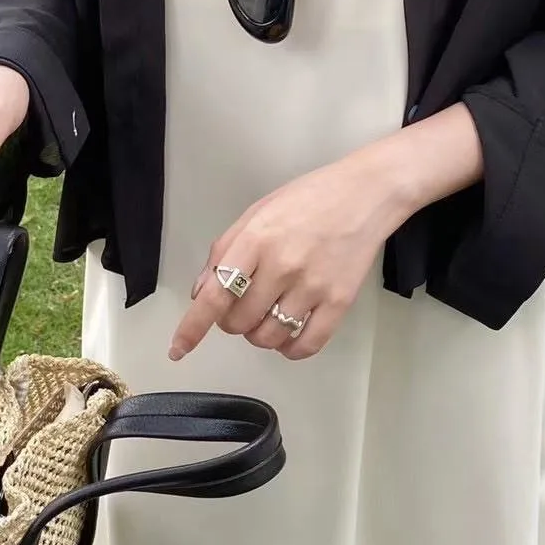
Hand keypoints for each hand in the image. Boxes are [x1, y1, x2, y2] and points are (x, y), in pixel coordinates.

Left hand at [170, 143, 415, 362]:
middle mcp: (282, 265)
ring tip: (267, 316)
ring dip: (258, 336)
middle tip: (243, 304)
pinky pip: (306, 345)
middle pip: (239, 322)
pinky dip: (290, 350)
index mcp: (256, 239)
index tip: (178, 349)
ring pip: (268, 337)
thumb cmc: (309, 198)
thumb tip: (201, 292)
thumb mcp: (257, 212)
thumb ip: (225, 250)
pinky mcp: (339, 302)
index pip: (215, 294)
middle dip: (231, 321)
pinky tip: (288, 337)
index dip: (192, 327)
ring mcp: (312, 286)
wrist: (366, 194)